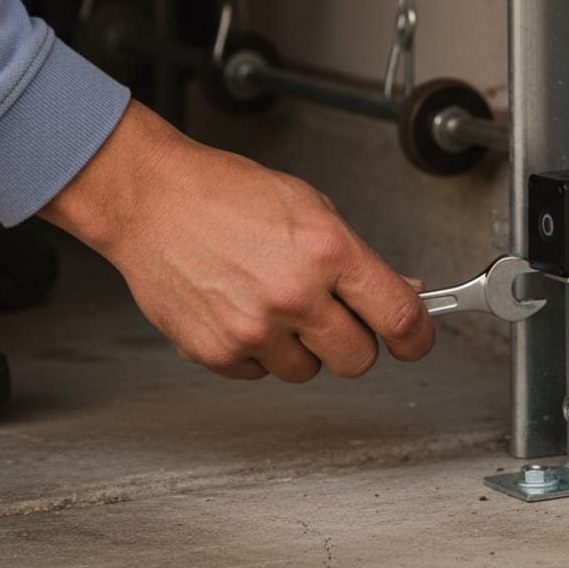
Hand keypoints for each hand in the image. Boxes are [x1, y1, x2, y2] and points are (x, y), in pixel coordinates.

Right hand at [40, 101, 434, 381]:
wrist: (151, 200)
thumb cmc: (225, 194)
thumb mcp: (310, 207)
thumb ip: (356, 259)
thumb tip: (399, 291)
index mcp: (328, 251)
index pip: (398, 316)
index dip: (417, 338)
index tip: (416, 342)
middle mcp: (294, 295)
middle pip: (359, 359)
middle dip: (353, 341)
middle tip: (333, 314)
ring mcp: (253, 329)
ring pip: (307, 372)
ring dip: (300, 347)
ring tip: (272, 301)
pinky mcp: (216, 352)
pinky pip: (259, 373)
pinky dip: (256, 351)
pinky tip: (240, 309)